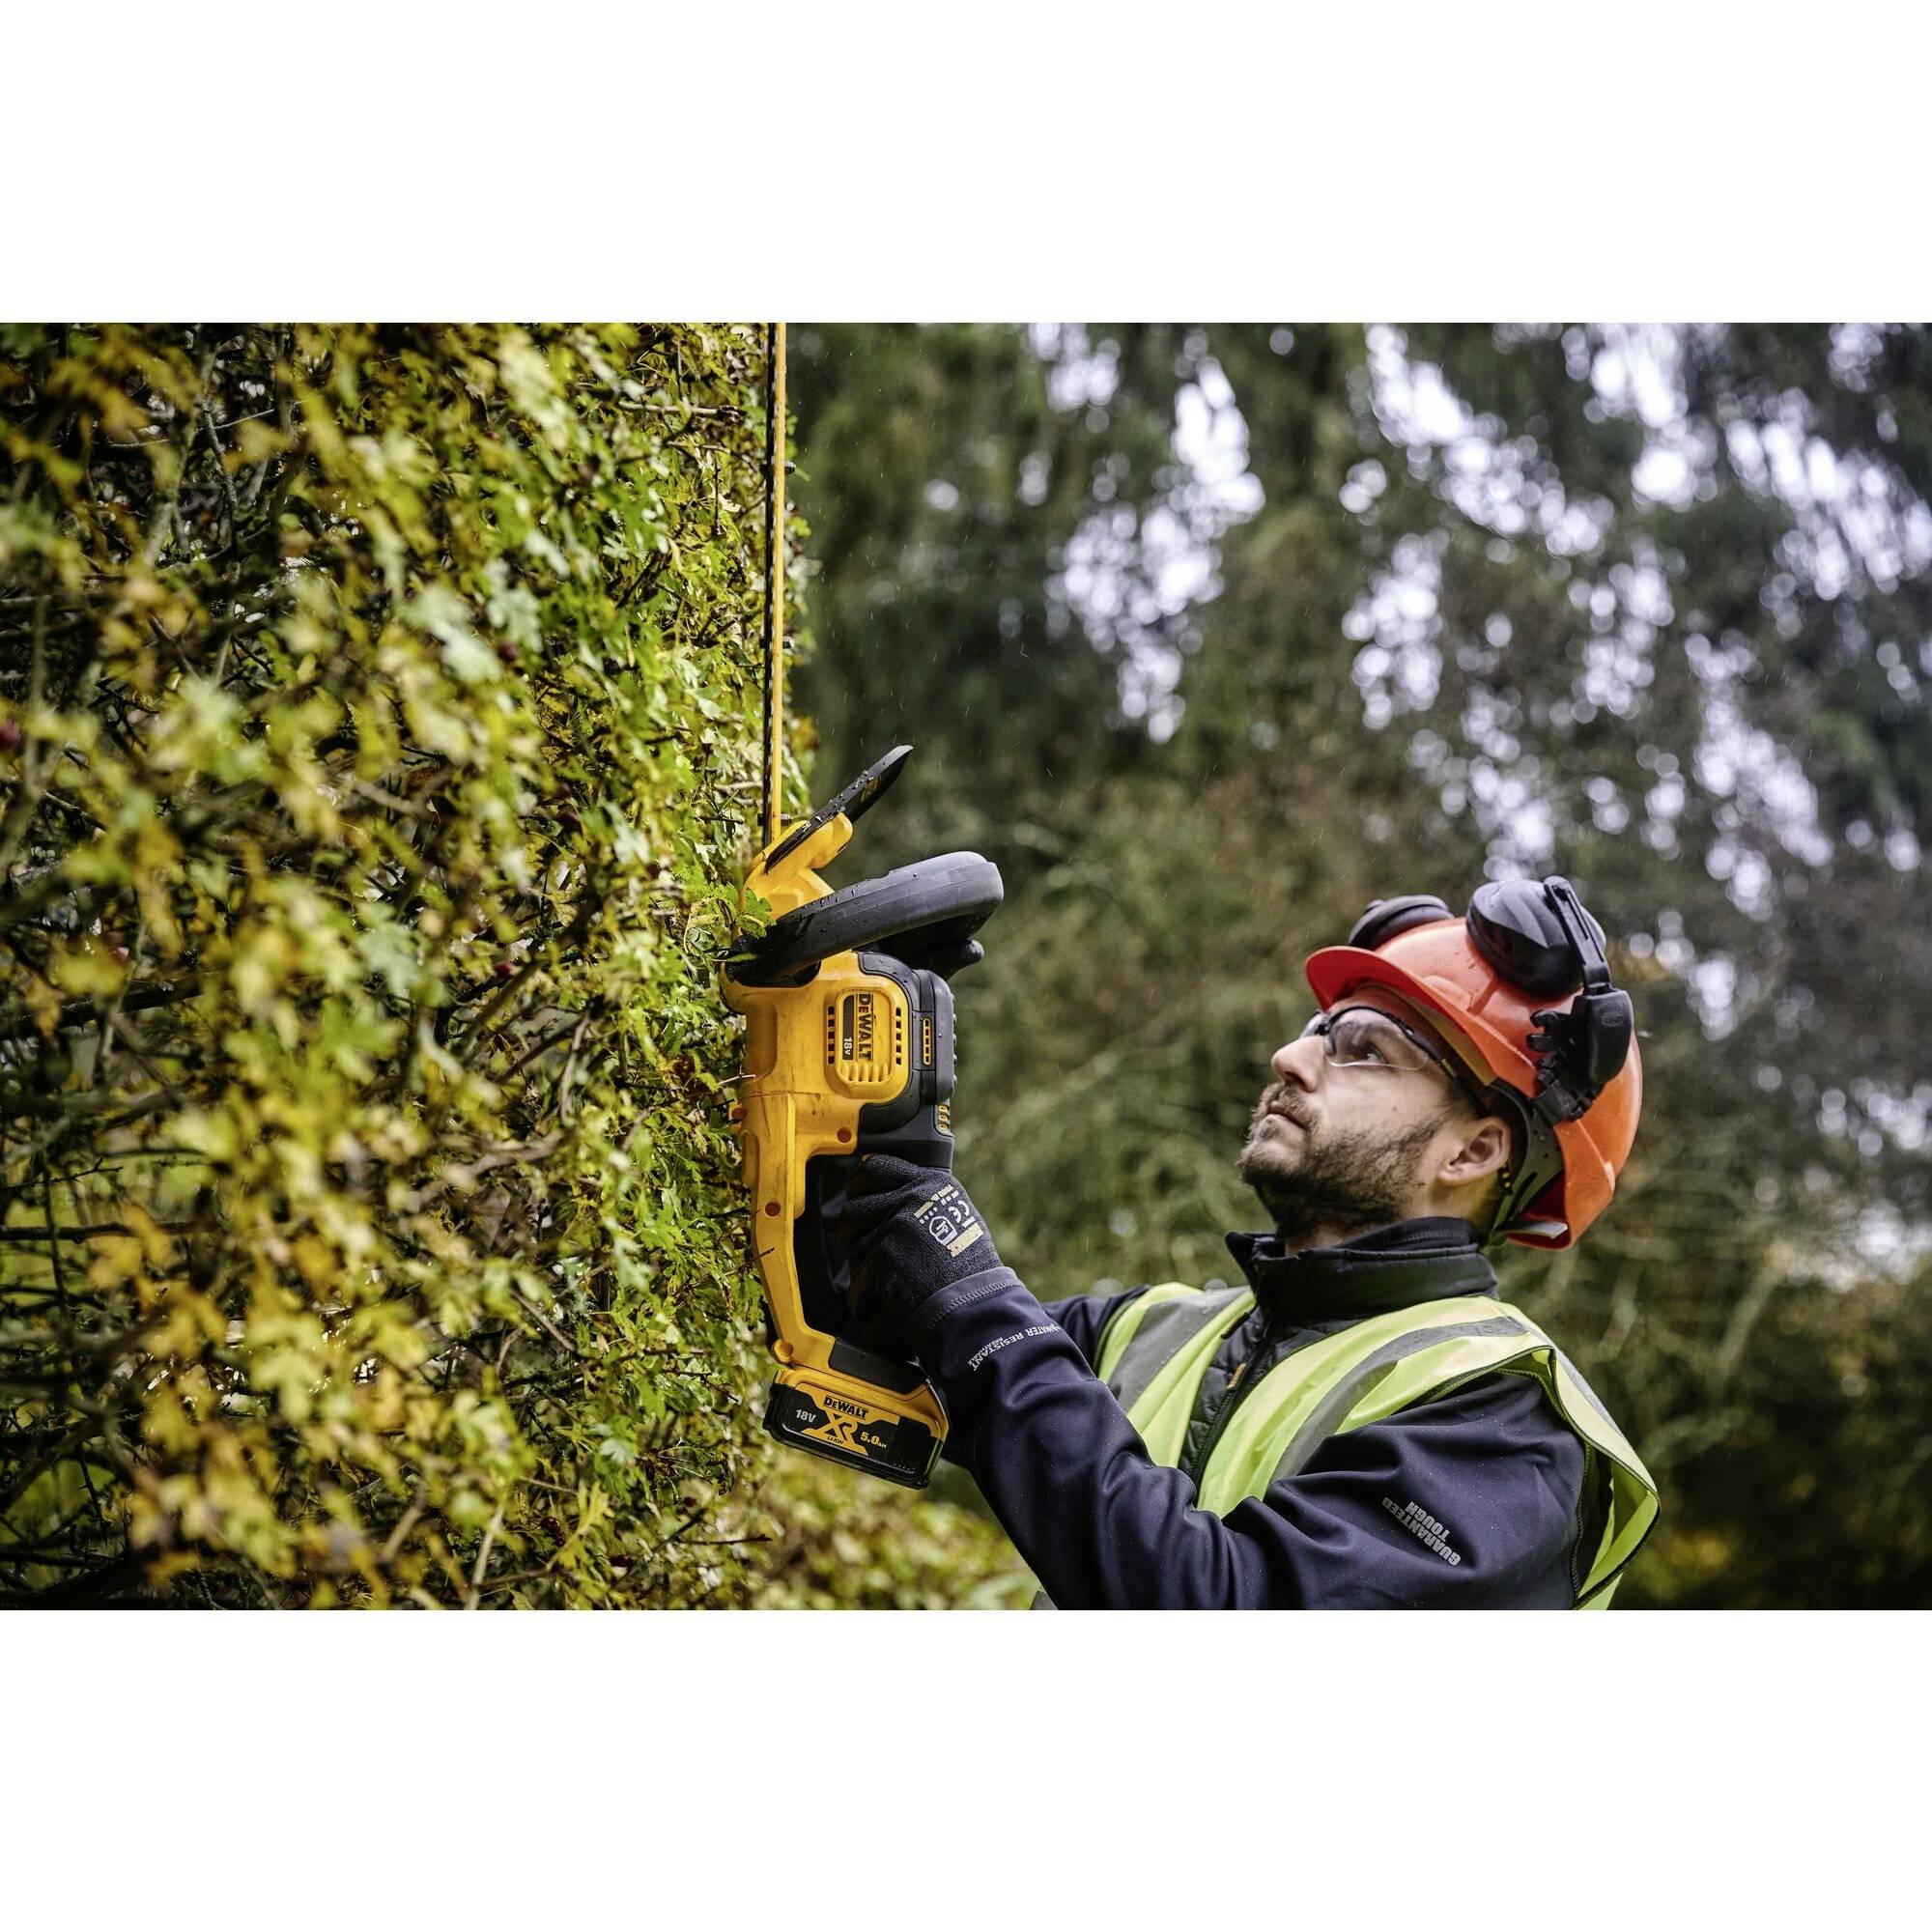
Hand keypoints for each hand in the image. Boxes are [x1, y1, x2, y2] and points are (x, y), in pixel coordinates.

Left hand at [838, 1154, 1005, 1349]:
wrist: (976, 1299)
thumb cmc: (969, 1264)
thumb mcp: (955, 1212)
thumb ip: (921, 1200)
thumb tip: (881, 1190)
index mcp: (929, 1183)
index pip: (875, 1168)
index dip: (859, 1184)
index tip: (857, 1196)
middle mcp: (911, 1198)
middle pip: (854, 1209)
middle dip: (853, 1231)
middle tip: (860, 1247)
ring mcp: (896, 1226)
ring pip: (853, 1245)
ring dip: (860, 1266)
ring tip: (875, 1279)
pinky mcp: (885, 1256)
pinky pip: (858, 1278)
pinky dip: (863, 1298)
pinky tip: (874, 1307)